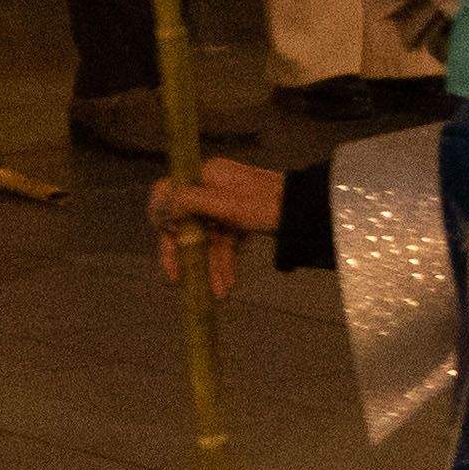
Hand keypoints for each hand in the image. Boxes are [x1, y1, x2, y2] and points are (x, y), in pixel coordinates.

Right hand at [150, 154, 278, 293]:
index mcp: (204, 176)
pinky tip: (227, 284)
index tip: (168, 236)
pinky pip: (223, 243)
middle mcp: (210, 188)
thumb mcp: (226, 205)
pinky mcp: (237, 220)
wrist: (306, 211)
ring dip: (209, 266)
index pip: (167, 194)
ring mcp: (224, 206)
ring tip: (218, 293)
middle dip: (184, 253)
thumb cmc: (266, 204)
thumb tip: (162, 210)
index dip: (162, 217)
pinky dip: (224, 262)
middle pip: (185, 223)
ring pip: (206, 239)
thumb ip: (190, 203)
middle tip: (176, 277)